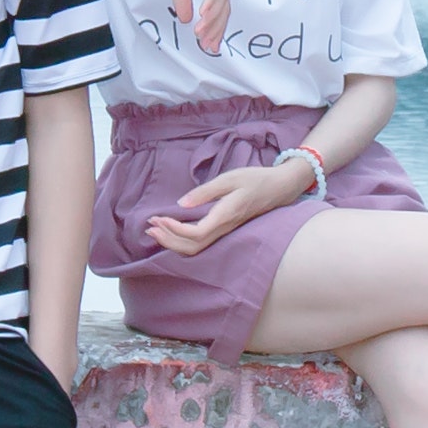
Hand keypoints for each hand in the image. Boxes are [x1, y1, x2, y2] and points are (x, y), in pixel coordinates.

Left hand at [138, 159, 307, 255]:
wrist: (279, 188)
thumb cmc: (255, 179)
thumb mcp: (230, 178)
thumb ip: (205, 192)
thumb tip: (182, 204)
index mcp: (225, 216)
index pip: (195, 234)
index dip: (174, 230)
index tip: (158, 217)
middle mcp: (224, 229)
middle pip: (192, 247)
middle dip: (167, 240)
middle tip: (149, 226)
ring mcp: (225, 232)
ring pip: (196, 248)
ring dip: (173, 242)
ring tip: (155, 230)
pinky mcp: (225, 230)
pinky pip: (201, 243)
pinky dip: (182, 240)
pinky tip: (172, 231)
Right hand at [145, 0, 234, 48]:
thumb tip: (186, 18)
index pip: (218, 6)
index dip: (214, 26)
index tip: (208, 44)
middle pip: (223, 6)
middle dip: (217, 29)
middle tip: (209, 47)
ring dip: (213, 20)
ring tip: (203, 36)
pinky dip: (211, 1)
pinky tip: (204, 16)